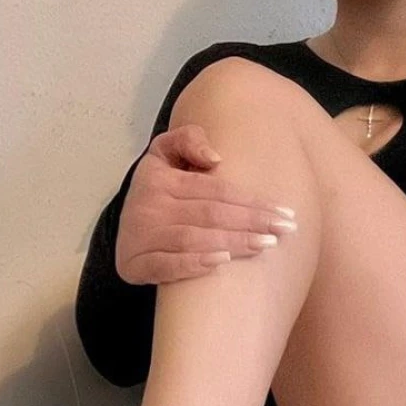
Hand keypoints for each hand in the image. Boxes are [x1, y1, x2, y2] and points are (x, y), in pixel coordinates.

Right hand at [114, 123, 296, 284]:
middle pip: (210, 213)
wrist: (121, 231)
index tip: (283, 211)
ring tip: (265, 244)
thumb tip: (215, 159)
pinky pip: (166, 265)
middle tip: (284, 230)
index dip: (251, 200)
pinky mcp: (134, 264)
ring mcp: (141, 236)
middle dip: (251, 222)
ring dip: (232, 242)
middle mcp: (150, 205)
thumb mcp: (164, 154)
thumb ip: (188, 140)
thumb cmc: (157, 191)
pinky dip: (193, 264)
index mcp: (161, 178)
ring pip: (193, 239)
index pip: (215, 189)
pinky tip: (222, 262)